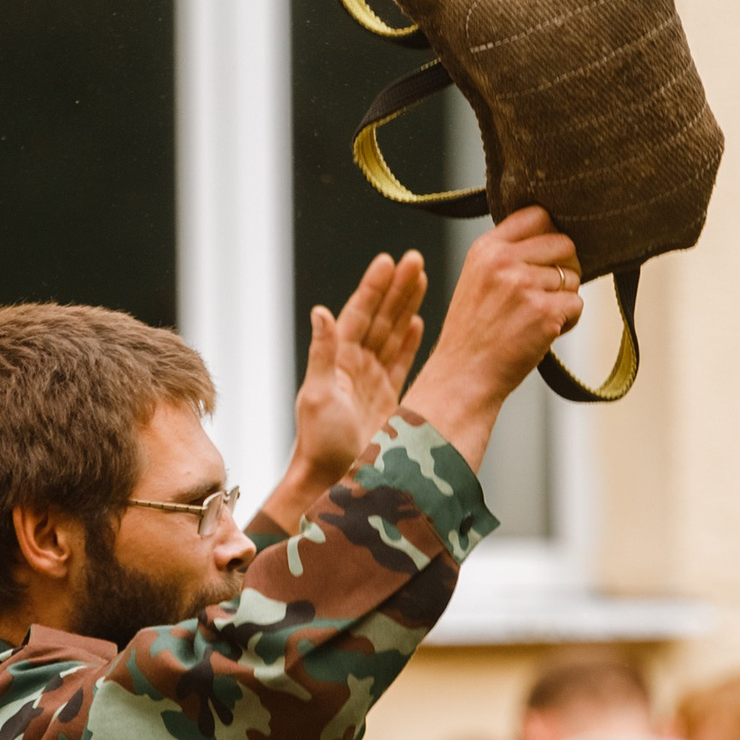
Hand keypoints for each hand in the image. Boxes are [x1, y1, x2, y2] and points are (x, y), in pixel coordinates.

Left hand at [260, 250, 428, 530]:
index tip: (388, 261)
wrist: (331, 479)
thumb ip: (322, 353)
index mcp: (338, 360)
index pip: (360, 313)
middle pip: (380, 317)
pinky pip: (400, 362)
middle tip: (414, 260)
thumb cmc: (320, 442)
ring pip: (393, 334)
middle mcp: (355, 365)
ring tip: (421, 279)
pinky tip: (419, 323)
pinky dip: (409, 341)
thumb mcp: (318, 395)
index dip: (374, 287)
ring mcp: (371, 380)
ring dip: (407, 307)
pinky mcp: (387, 398)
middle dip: (397, 288)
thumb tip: (321, 311)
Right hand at [401, 207, 582, 469]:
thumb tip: (554, 236)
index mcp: (486, 248)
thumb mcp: (476, 279)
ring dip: (564, 300)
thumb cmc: (473, 334)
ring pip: (573, 277)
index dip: (549, 236)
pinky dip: (567, 322)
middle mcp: (504, 262)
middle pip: (564, 244)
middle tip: (545, 294)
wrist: (462, 378)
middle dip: (564, 268)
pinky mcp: (544, 312)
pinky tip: (543, 334)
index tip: (543, 258)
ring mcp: (524, 286)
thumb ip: (506, 254)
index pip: (537, 215)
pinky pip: (577, 305)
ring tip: (535, 319)